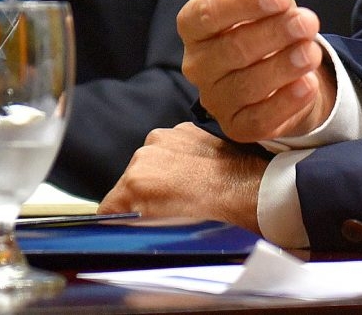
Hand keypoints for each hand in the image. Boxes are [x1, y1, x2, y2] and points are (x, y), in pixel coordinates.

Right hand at [100, 124, 265, 230]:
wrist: (253, 190)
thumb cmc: (217, 217)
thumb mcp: (167, 233)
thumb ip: (137, 226)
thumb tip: (123, 228)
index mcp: (136, 182)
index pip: (108, 207)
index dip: (116, 221)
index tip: (125, 227)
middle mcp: (145, 153)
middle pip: (129, 182)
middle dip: (141, 198)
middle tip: (165, 213)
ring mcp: (166, 137)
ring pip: (149, 163)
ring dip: (160, 177)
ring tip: (186, 192)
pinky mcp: (185, 128)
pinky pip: (170, 149)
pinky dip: (177, 161)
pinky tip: (196, 175)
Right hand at [174, 0, 333, 141]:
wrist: (289, 56)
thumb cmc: (263, 8)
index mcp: (195, 22)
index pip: (205, 15)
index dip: (241, 5)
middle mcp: (198, 62)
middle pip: (229, 52)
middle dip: (272, 35)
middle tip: (307, 20)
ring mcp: (216, 97)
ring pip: (246, 88)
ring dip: (283, 67)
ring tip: (311, 51)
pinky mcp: (239, 127)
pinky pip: (258, 122)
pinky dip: (285, 104)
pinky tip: (306, 86)